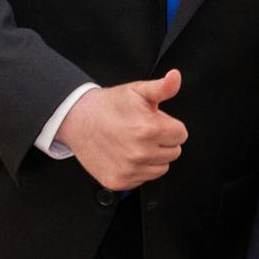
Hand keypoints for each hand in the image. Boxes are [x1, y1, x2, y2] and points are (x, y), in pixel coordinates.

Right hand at [60, 71, 186, 190]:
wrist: (77, 119)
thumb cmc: (108, 105)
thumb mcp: (137, 91)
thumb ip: (163, 87)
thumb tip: (176, 77)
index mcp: (149, 129)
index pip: (181, 135)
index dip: (170, 126)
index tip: (155, 122)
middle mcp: (140, 153)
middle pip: (174, 152)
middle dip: (163, 141)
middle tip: (143, 131)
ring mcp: (129, 170)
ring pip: (161, 168)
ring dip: (153, 157)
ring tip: (134, 142)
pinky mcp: (119, 181)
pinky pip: (143, 179)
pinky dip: (138, 169)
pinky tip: (125, 155)